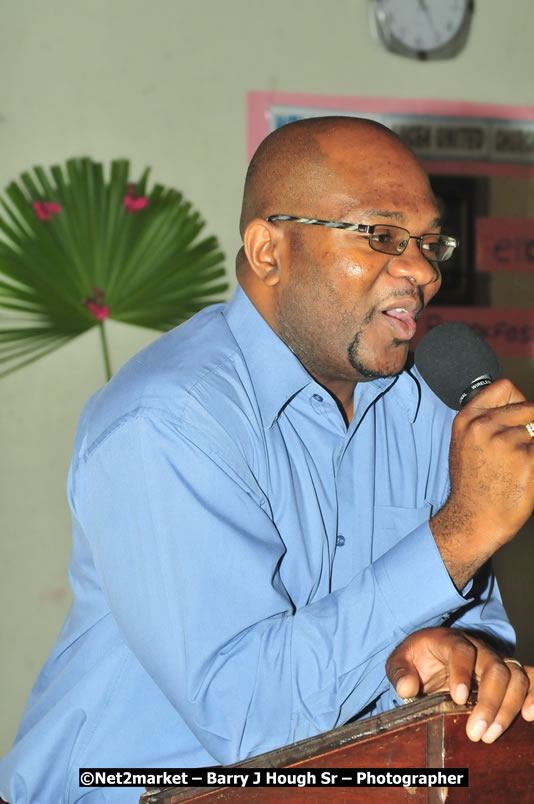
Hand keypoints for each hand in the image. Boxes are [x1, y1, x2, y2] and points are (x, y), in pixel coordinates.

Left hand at [386, 627, 533, 742]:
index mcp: (450, 641)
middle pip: (494, 668)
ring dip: (508, 707)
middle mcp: (478, 649)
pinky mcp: (507, 675)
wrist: (432, 652)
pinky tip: (528, 716)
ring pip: (515, 676)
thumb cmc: (418, 657)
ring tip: (491, 734)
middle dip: (489, 702)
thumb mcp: (400, 660)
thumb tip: (407, 687)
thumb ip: (400, 671)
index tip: (458, 698)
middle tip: (477, 732)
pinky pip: (530, 679)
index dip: (462, 672)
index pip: (461, 651)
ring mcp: (495, 661)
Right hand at [430, 379, 533, 588]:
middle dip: (529, 427)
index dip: (517, 401)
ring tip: (514, 467)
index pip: (504, 388)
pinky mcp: (528, 459)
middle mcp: (485, 426)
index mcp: (468, 419)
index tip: (517, 417)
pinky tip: (522, 475)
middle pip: (528, 408)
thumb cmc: (471, 484)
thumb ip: (486, 420)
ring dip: (532, 447)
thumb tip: (521, 408)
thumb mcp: (465, 443)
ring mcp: (507, 442)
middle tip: (517, 450)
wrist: (473, 518)